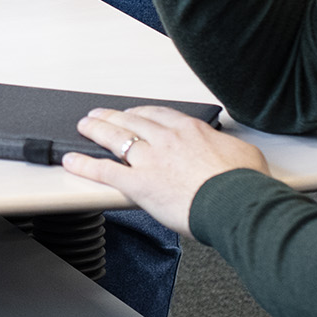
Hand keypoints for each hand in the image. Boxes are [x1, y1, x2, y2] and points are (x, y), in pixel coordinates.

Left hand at [59, 105, 271, 233]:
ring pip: (115, 138)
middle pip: (132, 120)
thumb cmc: (244, 184)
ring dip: (96, 130)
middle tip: (100, 114)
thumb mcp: (244, 154)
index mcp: (190, 130)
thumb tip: (231, 149)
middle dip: (113, 115)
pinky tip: (71, 161)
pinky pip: (104, 171)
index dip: (142, 113)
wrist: (235, 203)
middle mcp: (166, 139)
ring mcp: (150, 160)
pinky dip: (84, 164)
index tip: (135, 113)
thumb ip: (229, 148)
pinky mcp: (138, 184)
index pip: (159, 115)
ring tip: (84, 126)